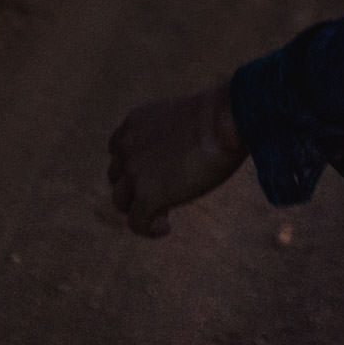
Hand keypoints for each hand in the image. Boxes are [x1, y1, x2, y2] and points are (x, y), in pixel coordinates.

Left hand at [107, 82, 249, 237]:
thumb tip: (187, 153)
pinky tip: (166, 228)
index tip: (158, 172)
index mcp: (135, 122)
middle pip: (118, 177)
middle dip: (136, 186)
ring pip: (122, 202)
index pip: (119, 150)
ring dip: (140, 209)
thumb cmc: (221, 115)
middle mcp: (127, 146)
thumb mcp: (187, 117)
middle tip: (166, 192)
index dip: (135, 164)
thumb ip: (177, 133)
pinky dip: (149, 228)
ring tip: (165, 215)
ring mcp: (134, 172)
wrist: (225, 120)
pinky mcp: (148, 195)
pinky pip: (137, 223)